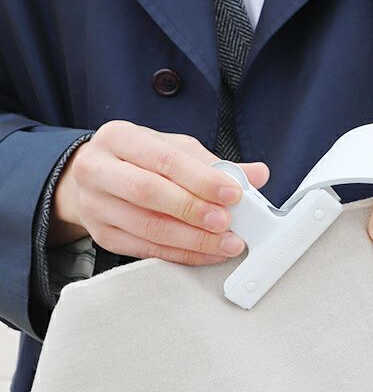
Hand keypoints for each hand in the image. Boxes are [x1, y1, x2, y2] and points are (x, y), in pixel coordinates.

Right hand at [49, 121, 268, 264]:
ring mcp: (96, 205)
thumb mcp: (173, 149)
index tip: (233, 193)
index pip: (164, 160)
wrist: (95, 177)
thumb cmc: (139, 160)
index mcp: (120, 138)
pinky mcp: (102, 235)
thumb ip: (214, 163)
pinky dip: (181, 253)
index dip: (202, 179)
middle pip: (149, 193)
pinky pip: (145, 249)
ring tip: (225, 243)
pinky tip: (207, 253)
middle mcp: (99, 169)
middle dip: (194, 210)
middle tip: (227, 223)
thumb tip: (257, 174)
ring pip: (147, 227)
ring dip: (192, 239)